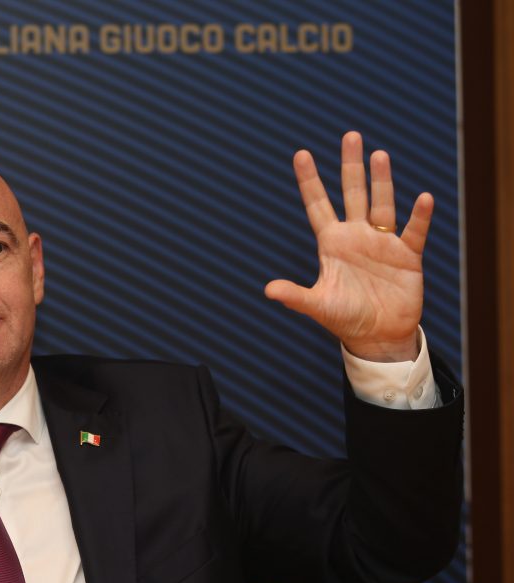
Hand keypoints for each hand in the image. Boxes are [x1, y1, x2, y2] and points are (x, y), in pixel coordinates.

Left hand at [265, 131, 431, 361]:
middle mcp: (356, 236)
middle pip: (352, 193)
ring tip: (378, 155)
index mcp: (331, 243)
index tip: (300, 154)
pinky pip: (414, 231)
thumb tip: (268, 290)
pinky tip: (423, 198)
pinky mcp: (407, 255)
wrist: (378, 337)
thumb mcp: (318, 306)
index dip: (309, 181)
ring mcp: (382, 242)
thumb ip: (295, 296)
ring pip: (382, 204)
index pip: (317, 205)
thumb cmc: (345, 319)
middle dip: (351, 166)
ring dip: (381, 181)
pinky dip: (419, 216)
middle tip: (350, 136)